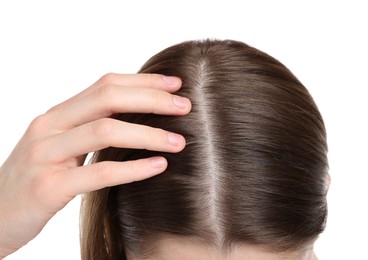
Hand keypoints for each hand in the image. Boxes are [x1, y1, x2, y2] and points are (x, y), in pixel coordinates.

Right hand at [0, 73, 190, 257]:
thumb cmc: (36, 179)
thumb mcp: (60, 146)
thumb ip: (88, 128)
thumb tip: (135, 118)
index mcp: (57, 115)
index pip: (105, 85)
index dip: (143, 81)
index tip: (175, 84)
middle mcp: (49, 127)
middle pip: (107, 98)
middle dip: (151, 99)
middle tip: (185, 107)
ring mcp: (45, 155)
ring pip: (105, 130)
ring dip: (149, 134)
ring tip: (179, 141)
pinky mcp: (48, 187)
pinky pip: (99, 173)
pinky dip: (133, 168)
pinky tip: (159, 166)